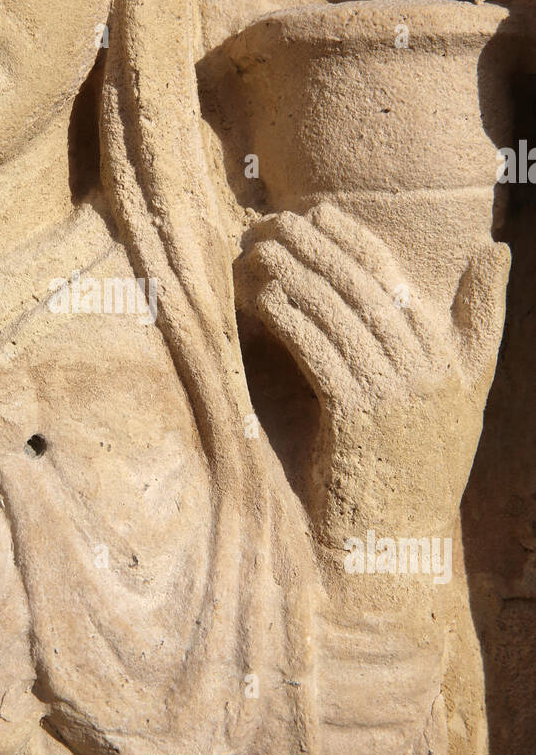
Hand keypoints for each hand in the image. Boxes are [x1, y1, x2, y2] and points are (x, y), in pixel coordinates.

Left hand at [244, 202, 509, 537]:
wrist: (399, 541)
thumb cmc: (424, 461)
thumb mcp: (466, 388)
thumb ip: (479, 320)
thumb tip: (496, 249)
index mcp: (449, 353)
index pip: (396, 279)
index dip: (354, 240)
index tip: (315, 213)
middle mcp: (427, 368)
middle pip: (361, 289)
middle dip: (313, 248)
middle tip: (271, 221)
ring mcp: (394, 393)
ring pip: (338, 316)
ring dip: (293, 275)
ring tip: (258, 249)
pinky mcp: (358, 419)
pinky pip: (320, 355)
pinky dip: (291, 320)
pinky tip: (266, 298)